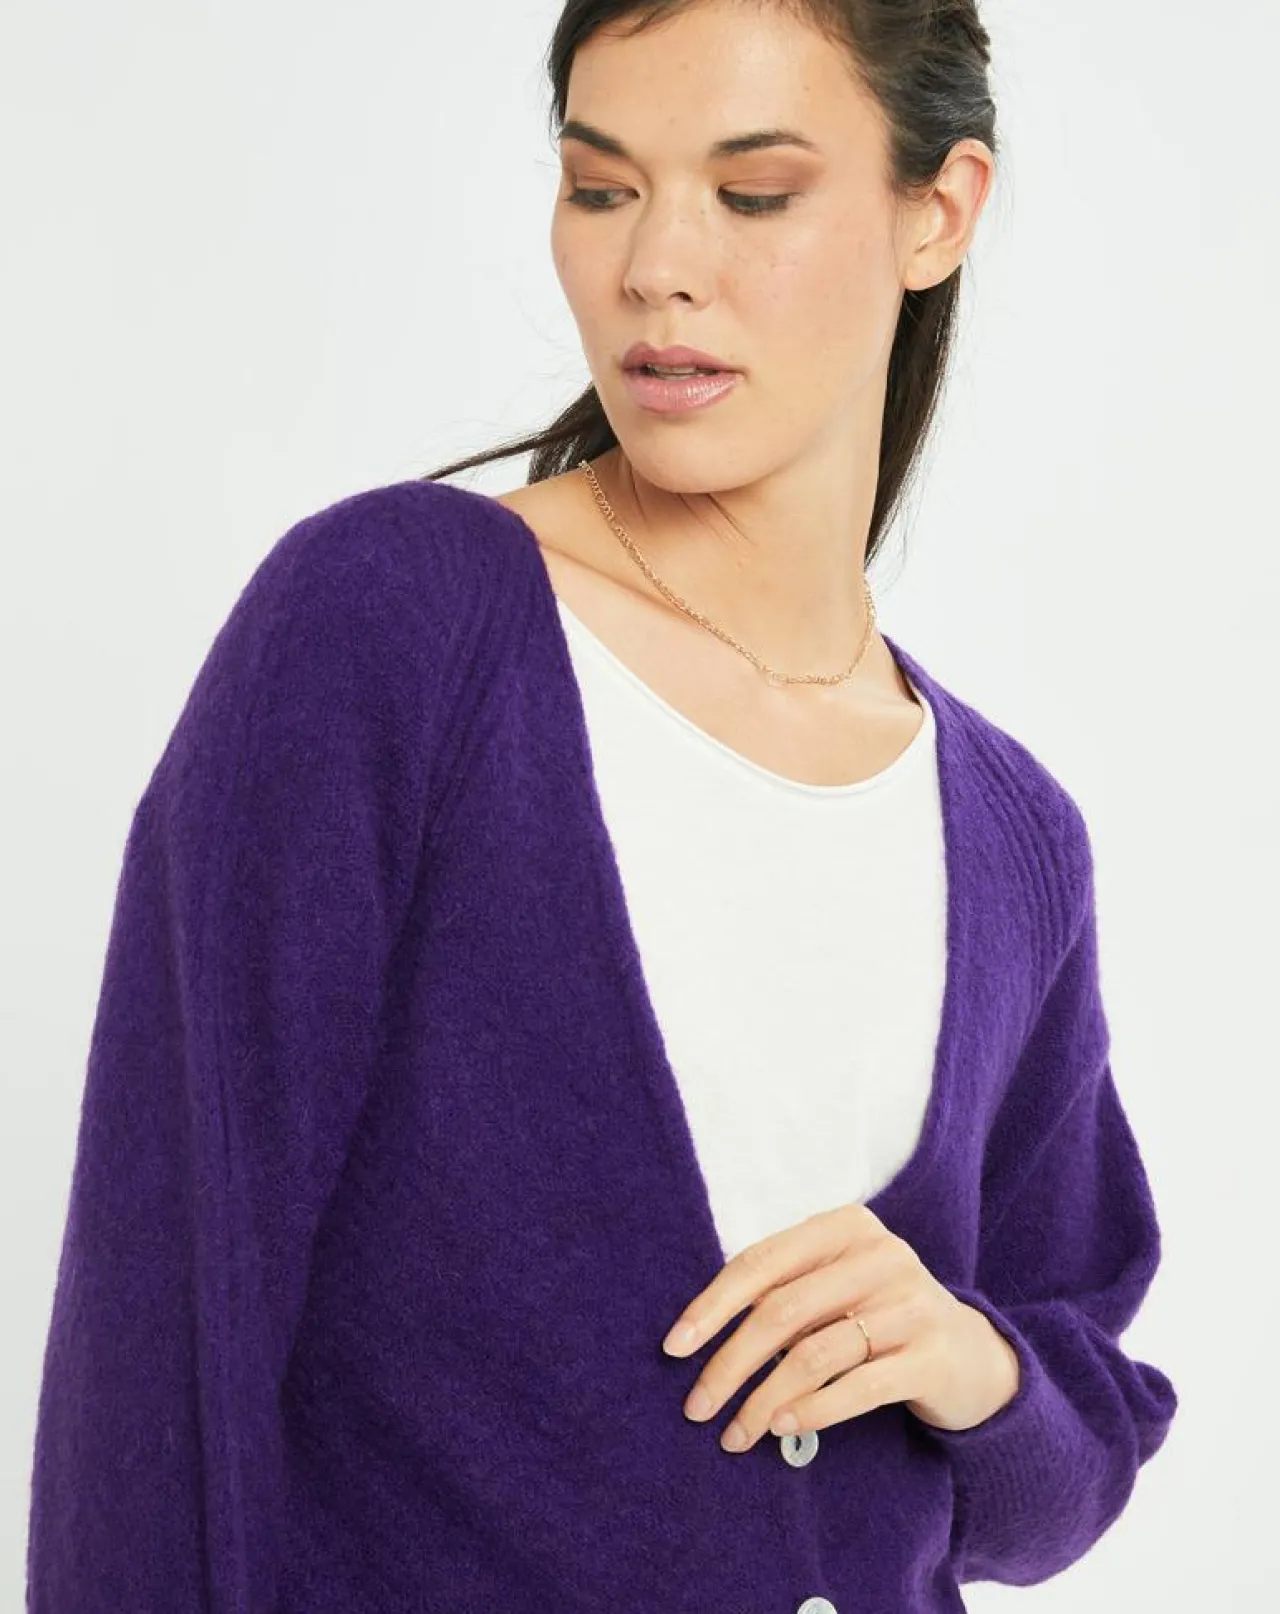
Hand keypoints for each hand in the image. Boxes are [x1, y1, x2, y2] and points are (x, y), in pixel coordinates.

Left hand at [661, 1203, 1020, 1452]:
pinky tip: (780, 1429)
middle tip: (696, 1407)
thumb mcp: (836, 1285)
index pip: (761, 1262)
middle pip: (782, 1310)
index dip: (713, 1306)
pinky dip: (811, 1410)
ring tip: (735, 1433)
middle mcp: (882, 1256)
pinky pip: (857, 1387)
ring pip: (814, 1354)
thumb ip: (783, 1292)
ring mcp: (911, 1305)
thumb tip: (698, 1335)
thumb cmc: (879, 1315)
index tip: (674, 1348)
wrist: (972, 1355)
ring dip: (763, 1399)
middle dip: (730, 1363)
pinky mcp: (931, 1356)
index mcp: (846, 1227)